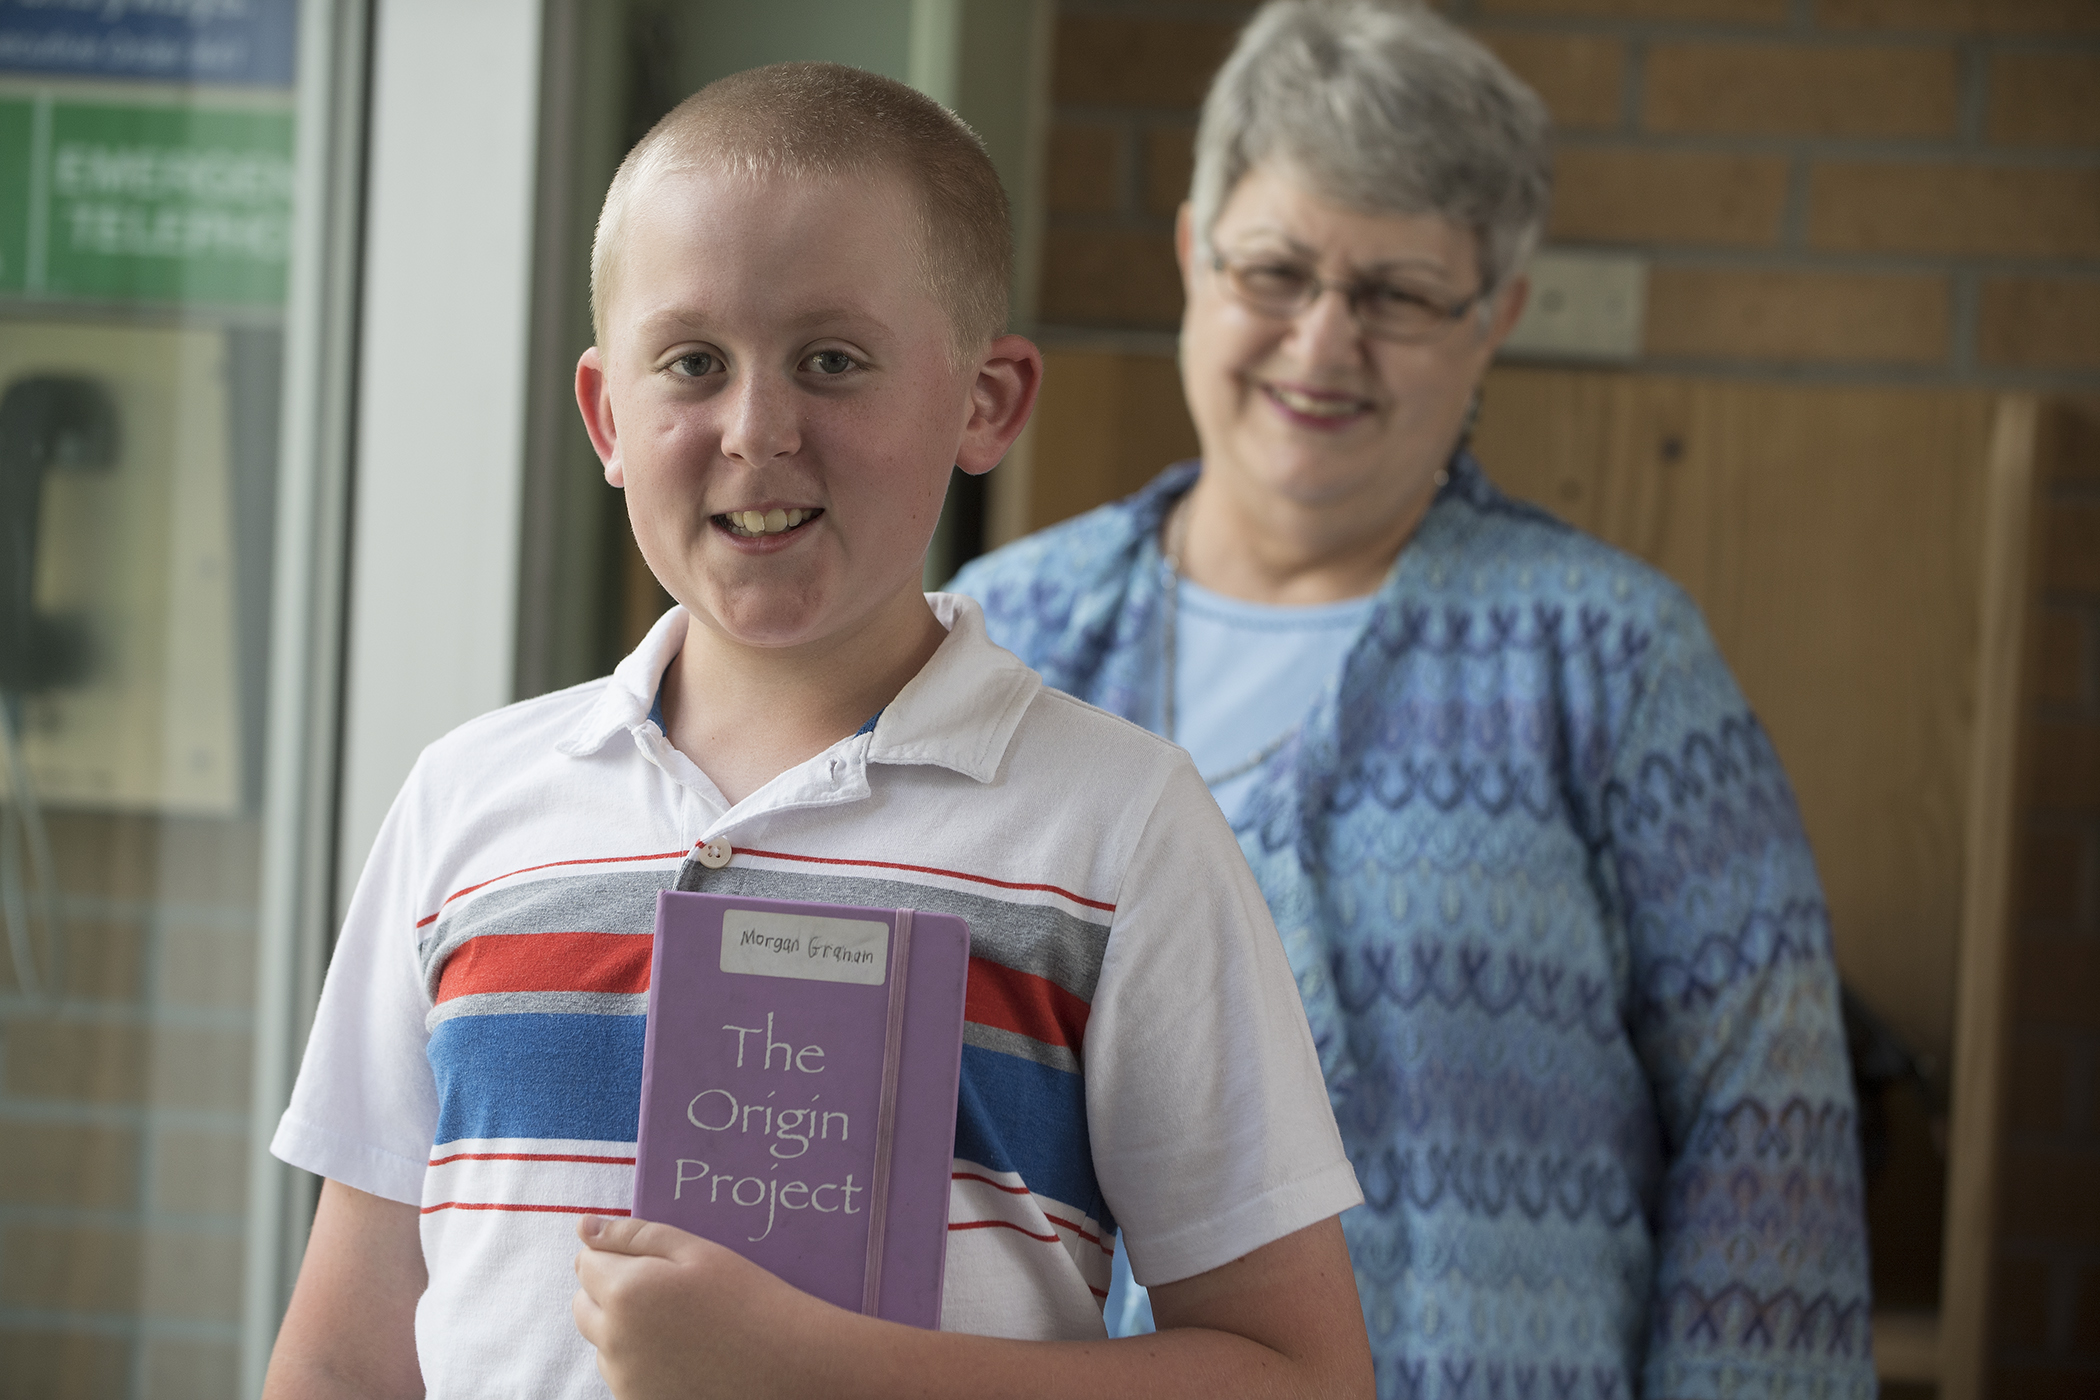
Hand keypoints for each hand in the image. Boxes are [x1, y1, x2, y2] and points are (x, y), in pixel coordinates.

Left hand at [573, 1215, 845, 1398]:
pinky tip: (683, 1356)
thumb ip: (634, 1235)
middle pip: (584, 1306)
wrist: (785, 1364)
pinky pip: (621, 1375)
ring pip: (602, 1343)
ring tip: (680, 1327)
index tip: (651, 1262)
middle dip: (609, 1292)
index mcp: (625, 1292)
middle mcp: (614, 1340)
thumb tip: (585, 1227)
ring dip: (623, 1330)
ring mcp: (624, 1380)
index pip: (586, 1263)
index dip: (614, 1256)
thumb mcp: (696, 1251)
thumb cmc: (746, 1298)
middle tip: (662, 1291)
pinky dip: (640, 1363)